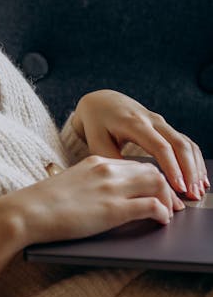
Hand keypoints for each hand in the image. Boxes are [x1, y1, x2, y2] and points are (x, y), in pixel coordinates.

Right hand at [7, 154, 186, 247]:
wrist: (27, 211)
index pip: (134, 164)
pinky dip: (163, 213)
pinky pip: (152, 206)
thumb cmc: (41, 203)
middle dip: (165, 186)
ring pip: (158, 184)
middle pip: (151, 170)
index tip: (154, 190)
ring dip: (168, 199)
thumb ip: (88, 184)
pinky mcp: (114, 210)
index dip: (150, 178)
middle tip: (170, 203)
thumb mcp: (70, 184)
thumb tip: (100, 197)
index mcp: (95, 161)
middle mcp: (107, 169)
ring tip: (169, 213)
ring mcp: (112, 188)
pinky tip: (161, 221)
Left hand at [71, 89, 208, 199]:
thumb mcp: (97, 142)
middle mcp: (152, 120)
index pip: (160, 146)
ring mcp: (162, 123)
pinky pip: (186, 143)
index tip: (178, 187)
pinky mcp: (166, 128)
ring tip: (198, 191)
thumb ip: (112, 161)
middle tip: (192, 194)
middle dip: (189, 171)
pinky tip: (199, 178)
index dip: (172, 167)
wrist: (102, 102)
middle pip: (179, 144)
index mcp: (134, 123)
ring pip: (186, 144)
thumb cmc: (97, 125)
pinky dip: (195, 161)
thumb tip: (130, 183)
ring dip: (195, 167)